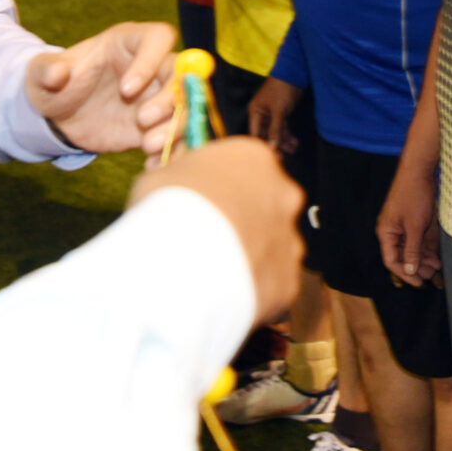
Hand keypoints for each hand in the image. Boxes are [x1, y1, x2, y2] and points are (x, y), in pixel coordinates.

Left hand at [27, 21, 177, 154]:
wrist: (59, 117)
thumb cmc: (53, 84)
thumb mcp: (41, 74)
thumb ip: (46, 70)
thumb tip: (58, 73)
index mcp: (129, 42)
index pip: (158, 37)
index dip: (150, 60)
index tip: (126, 89)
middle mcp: (152, 66)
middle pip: (182, 72)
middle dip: (169, 97)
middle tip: (142, 120)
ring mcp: (159, 96)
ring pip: (187, 105)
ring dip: (176, 127)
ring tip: (149, 146)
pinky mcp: (159, 125)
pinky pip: (179, 136)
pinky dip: (173, 152)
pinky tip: (151, 165)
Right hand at [130, 136, 304, 320]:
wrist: (181, 264)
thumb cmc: (168, 209)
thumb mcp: (161, 175)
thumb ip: (181, 177)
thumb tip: (179, 184)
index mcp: (255, 158)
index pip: (242, 165)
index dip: (217, 185)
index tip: (198, 200)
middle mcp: (283, 195)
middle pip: (263, 204)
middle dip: (240, 219)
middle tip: (205, 237)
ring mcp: (289, 240)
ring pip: (270, 246)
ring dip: (247, 253)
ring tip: (210, 269)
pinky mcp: (288, 281)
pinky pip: (269, 282)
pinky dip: (250, 287)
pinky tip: (222, 291)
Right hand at [246, 77, 300, 153]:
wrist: (294, 72)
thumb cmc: (282, 88)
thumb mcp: (278, 110)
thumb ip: (275, 129)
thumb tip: (272, 147)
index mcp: (255, 112)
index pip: (255, 134)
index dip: (263, 146)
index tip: (272, 157)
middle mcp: (261, 115)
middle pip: (265, 135)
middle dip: (275, 145)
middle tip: (283, 158)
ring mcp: (272, 115)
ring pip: (275, 133)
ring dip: (284, 141)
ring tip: (293, 149)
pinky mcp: (282, 114)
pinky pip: (283, 128)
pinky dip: (288, 135)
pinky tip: (295, 142)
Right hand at [377, 163, 440, 287]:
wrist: (420, 171)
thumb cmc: (413, 196)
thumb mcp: (414, 226)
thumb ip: (411, 249)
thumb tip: (409, 270)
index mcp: (386, 233)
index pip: (391, 261)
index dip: (405, 273)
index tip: (419, 283)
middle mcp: (393, 233)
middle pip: (402, 257)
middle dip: (417, 269)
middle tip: (431, 278)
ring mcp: (404, 228)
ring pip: (413, 251)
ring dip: (424, 261)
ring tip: (437, 270)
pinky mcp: (415, 223)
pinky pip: (420, 242)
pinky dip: (428, 251)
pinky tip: (437, 260)